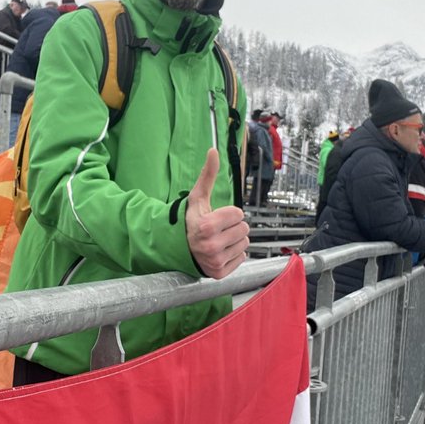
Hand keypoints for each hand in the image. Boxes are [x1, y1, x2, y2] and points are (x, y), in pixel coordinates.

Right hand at [186, 149, 249, 278]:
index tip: (216, 218)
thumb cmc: (191, 220)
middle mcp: (211, 246)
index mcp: (207, 226)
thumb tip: (213, 150)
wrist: (179, 247)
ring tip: (219, 240)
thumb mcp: (198, 197)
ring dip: (235, 240)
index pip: (239, 215)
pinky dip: (234, 254)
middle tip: (218, 230)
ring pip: (245, 244)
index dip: (229, 214)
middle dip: (233, 227)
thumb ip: (207, 175)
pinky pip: (242, 258)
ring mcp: (215, 261)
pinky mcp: (219, 273)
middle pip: (244, 229)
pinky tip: (220, 251)